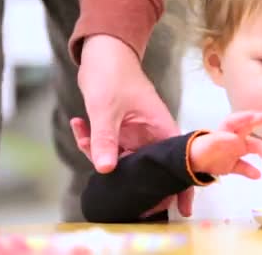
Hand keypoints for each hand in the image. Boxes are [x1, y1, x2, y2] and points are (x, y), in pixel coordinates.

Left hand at [72, 34, 192, 215]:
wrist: (102, 52)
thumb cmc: (113, 74)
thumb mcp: (106, 109)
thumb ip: (105, 139)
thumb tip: (106, 170)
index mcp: (161, 126)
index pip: (178, 159)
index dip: (183, 183)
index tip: (182, 208)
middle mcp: (151, 134)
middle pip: (150, 167)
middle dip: (130, 178)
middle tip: (116, 191)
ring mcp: (135, 134)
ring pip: (123, 159)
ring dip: (99, 153)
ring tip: (84, 135)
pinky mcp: (120, 132)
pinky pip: (108, 148)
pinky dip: (90, 142)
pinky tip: (78, 124)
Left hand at [189, 110, 261, 178]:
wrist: (192, 163)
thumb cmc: (200, 149)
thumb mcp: (208, 145)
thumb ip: (220, 141)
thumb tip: (233, 139)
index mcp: (226, 130)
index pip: (236, 121)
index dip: (246, 117)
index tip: (255, 114)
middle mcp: (234, 137)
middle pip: (250, 128)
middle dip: (261, 119)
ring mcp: (236, 150)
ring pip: (254, 148)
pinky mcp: (234, 164)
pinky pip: (246, 167)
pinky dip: (252, 171)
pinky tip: (259, 175)